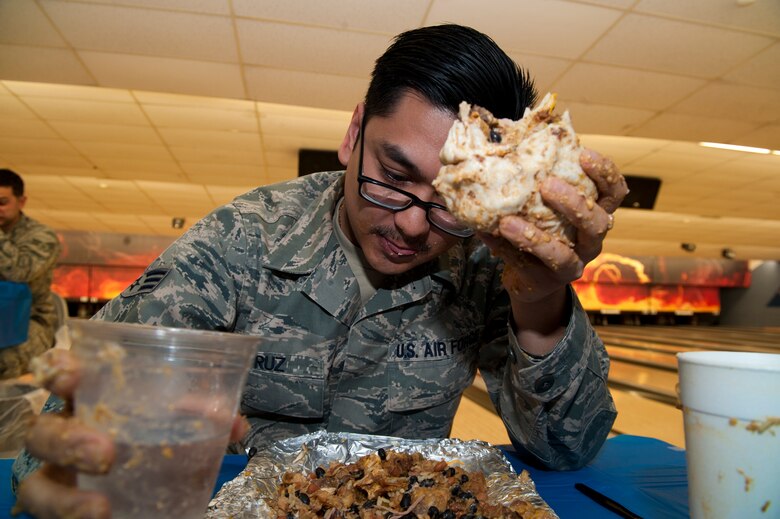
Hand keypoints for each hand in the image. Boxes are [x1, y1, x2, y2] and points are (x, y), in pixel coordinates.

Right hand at [15, 349, 249, 518]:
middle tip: (105, 455)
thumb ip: (207, 418)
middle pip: (42, 432)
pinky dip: (70, 517)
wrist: (156, 488)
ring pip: (35, 484)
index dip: (57, 369)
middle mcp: (66, 433)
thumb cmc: (163, 437)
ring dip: (63, 498)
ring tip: (99, 509)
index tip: (71, 376)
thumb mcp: (184, 422)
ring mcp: (58, 474)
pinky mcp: (63, 504)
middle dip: (66, 441)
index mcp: (92, 398)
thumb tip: (234, 423)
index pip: (61, 374)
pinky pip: (51, 514)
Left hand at [481, 149, 627, 302]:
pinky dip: (508, 250)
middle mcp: (591, 241)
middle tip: (547, 185)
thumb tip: (507, 144)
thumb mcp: (544, 206)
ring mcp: (574, 264)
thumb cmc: (541, 229)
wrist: (532, 279)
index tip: (583, 154)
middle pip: (596, 221)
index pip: (614, 192)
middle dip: (574, 202)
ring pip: (564, 254)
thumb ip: (538, 182)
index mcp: (595, 214)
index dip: (604, 173)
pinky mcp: (549, 281)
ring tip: (508, 223)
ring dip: (535, 238)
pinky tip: (491, 235)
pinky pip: (530, 267)